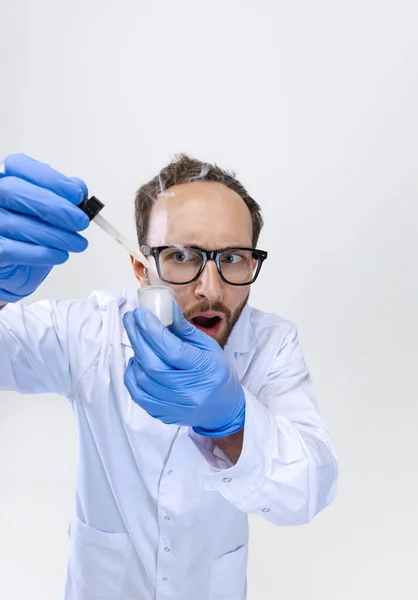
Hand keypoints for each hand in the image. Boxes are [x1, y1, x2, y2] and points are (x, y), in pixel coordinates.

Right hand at [0, 154, 89, 301]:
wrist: (17, 265)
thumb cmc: (29, 233)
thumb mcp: (46, 211)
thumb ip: (60, 195)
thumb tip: (79, 187)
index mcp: (3, 179)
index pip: (19, 165)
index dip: (50, 178)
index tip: (77, 194)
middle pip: (15, 190)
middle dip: (55, 207)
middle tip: (81, 221)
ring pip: (18, 223)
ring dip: (56, 235)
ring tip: (77, 243)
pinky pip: (13, 250)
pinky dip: (43, 253)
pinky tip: (60, 255)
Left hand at [123, 302, 245, 436]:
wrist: (222, 409)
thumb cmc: (217, 373)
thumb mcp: (208, 347)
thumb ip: (184, 329)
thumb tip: (165, 307)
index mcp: (205, 370)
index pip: (173, 350)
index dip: (153, 330)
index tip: (141, 313)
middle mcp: (189, 391)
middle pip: (153, 364)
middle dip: (138, 337)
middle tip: (131, 319)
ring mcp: (175, 406)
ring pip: (143, 378)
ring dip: (135, 354)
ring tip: (137, 337)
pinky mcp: (163, 414)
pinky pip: (138, 394)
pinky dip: (132, 375)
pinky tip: (137, 361)